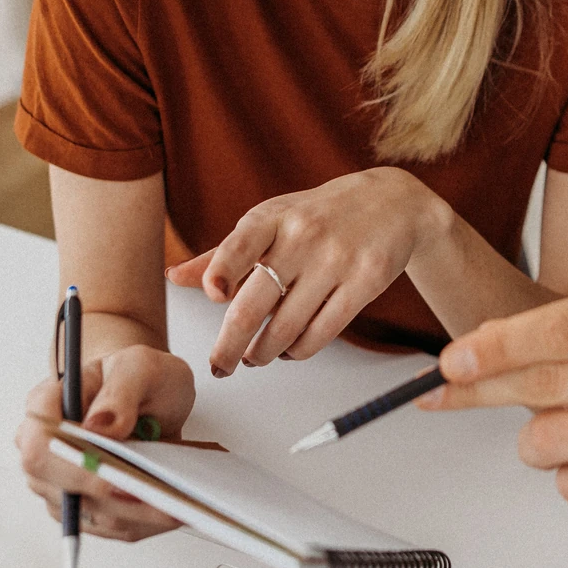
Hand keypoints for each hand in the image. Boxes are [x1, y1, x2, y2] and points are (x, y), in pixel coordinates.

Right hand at [14, 345, 195, 540]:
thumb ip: (120, 390)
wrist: (147, 393)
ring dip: (134, 516)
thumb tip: (99, 427)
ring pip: (89, 514)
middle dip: (112, 500)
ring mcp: (61, 481)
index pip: (41, 444)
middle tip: (159, 500)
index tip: (115, 474)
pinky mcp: (85, 505)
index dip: (73, 466)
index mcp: (47, 405)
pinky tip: (170, 511)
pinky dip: (141, 522)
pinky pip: (109, 525)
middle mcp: (46, 448)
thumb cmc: (137, 375)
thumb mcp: (140, 366)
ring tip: (177, 508)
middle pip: (61, 489)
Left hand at [169, 168, 450, 375]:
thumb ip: (222, 253)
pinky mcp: (365, 282)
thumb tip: (175, 277)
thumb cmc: (318, 215)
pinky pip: (322, 333)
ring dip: (264, 353)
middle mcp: (303, 236)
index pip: (242, 242)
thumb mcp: (270, 221)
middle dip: (230, 345)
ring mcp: (337, 259)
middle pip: (257, 303)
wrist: (392, 202)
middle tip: (218, 366)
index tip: (213, 293)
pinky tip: (290, 350)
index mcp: (273, 217)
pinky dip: (299, 351)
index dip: (224, 267)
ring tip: (255, 357)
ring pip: (288, 327)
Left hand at [420, 291, 567, 533]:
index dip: (498, 345)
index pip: (560, 329)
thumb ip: (545, 344)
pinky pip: (567, 484)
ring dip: (538, 445)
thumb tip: (467, 355)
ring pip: (545, 439)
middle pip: (544, 382)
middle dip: (480, 390)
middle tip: (440, 393)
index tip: (452, 360)